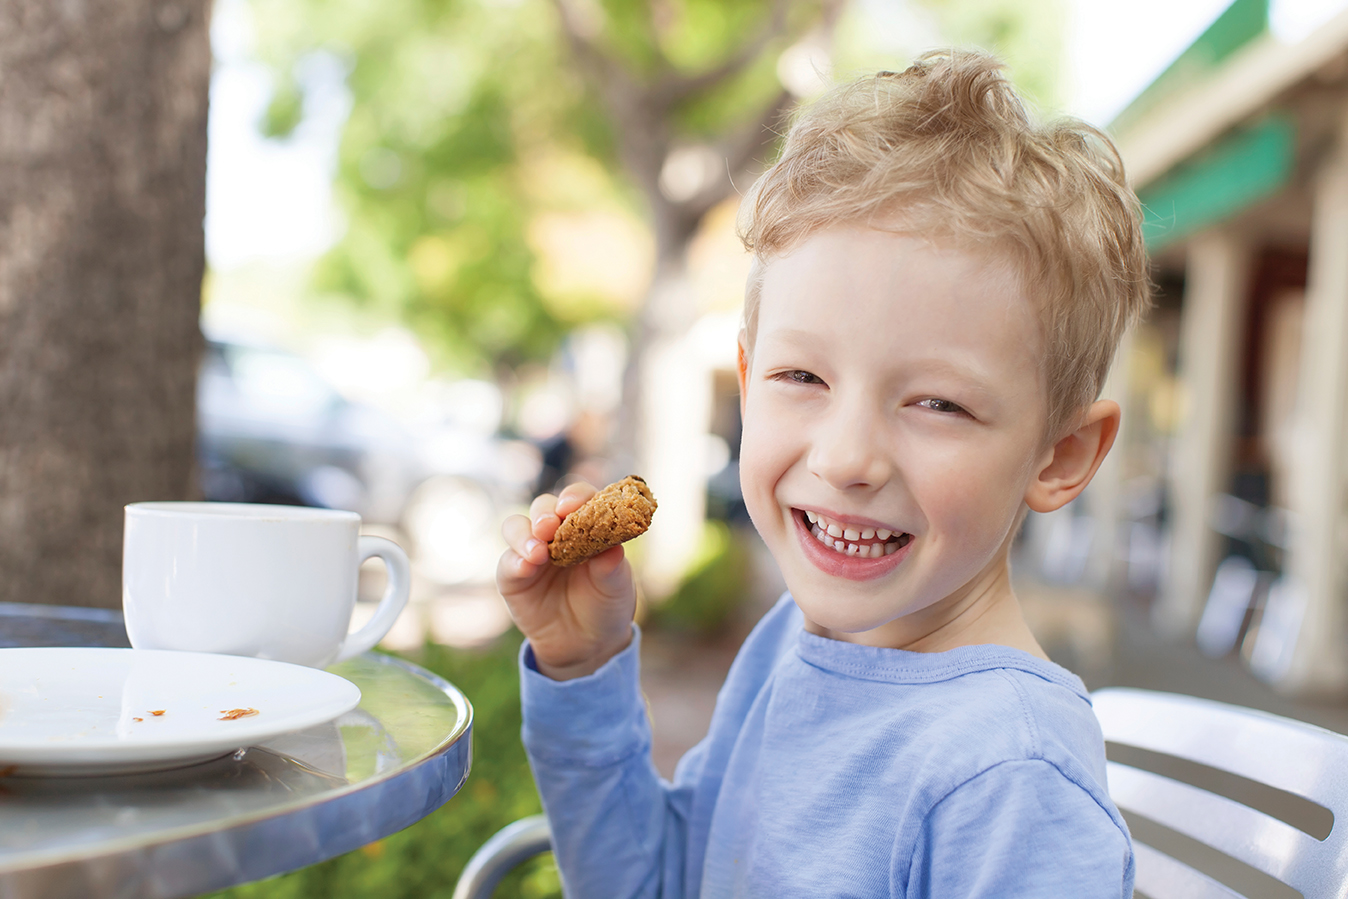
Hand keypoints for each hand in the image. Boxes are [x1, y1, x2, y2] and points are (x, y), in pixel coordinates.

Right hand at [497, 482, 636, 679]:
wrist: (586, 644)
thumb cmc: (606, 604)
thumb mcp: (617, 587)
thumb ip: (612, 567)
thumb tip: (612, 549)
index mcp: (586, 524)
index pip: (578, 498)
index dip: (574, 497)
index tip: (572, 506)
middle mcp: (555, 532)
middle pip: (543, 507)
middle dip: (544, 513)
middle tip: (550, 527)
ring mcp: (532, 551)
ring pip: (516, 526)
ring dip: (524, 534)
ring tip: (538, 553)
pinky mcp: (513, 576)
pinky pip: (507, 562)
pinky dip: (514, 561)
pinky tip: (526, 567)